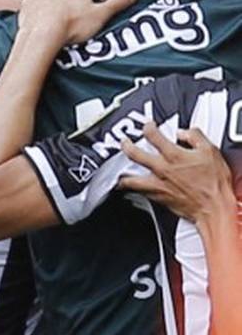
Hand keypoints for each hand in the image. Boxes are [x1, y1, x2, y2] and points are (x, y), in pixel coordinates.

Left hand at [17, 0, 136, 44]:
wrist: (43, 34)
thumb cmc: (70, 27)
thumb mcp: (102, 16)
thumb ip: (117, 3)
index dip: (86, 7)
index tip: (86, 18)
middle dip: (68, 7)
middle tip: (72, 24)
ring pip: (48, 0)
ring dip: (51, 9)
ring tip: (56, 27)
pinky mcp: (27, 5)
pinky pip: (31, 6)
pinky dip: (35, 13)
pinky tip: (40, 23)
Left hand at [118, 123, 234, 223]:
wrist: (215, 208)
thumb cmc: (214, 184)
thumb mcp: (211, 152)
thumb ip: (195, 137)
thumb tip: (184, 132)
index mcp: (174, 156)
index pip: (153, 136)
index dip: (148, 127)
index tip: (147, 125)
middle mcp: (162, 169)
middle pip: (135, 155)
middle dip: (126, 146)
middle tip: (124, 142)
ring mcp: (158, 185)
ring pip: (131, 179)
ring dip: (122, 175)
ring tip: (118, 172)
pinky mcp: (158, 198)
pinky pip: (140, 193)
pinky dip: (133, 190)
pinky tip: (130, 189)